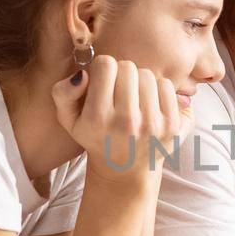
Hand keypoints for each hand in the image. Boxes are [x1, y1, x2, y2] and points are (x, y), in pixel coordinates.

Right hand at [51, 56, 187, 188]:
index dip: (103, 68)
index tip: (103, 81)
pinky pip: (167, 86)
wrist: (125, 170)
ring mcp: (152, 125)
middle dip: (122, 74)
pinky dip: (158, 90)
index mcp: (98, 118)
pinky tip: (149, 104)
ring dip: (140, 82)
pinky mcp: (172, 126)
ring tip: (134, 98)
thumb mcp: (68, 119)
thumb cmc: (95, 137)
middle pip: (129, 67)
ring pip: (148, 75)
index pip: (106, 65)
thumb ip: (62, 93)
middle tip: (119, 90)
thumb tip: (83, 74)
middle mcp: (126, 122)